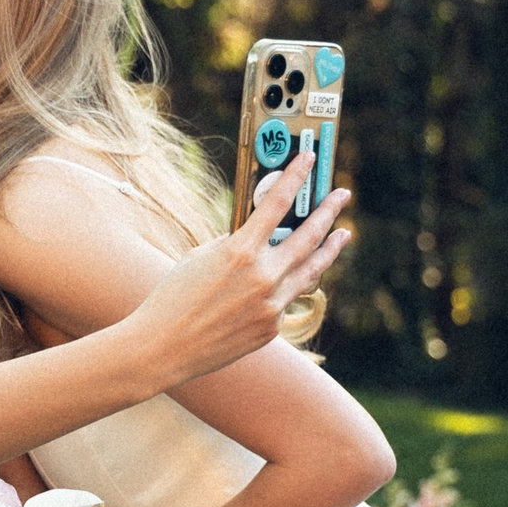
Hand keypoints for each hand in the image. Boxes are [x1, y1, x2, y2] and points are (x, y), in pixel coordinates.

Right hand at [126, 164, 350, 389]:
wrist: (164, 347)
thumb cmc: (174, 296)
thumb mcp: (201, 256)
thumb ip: (235, 244)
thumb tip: (262, 236)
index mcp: (240, 251)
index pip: (277, 203)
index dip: (296, 177)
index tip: (311, 159)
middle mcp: (263, 277)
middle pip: (308, 236)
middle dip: (327, 211)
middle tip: (341, 195)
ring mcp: (271, 305)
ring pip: (311, 270)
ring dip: (329, 249)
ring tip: (343, 234)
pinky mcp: (272, 328)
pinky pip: (286, 300)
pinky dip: (286, 286)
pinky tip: (285, 280)